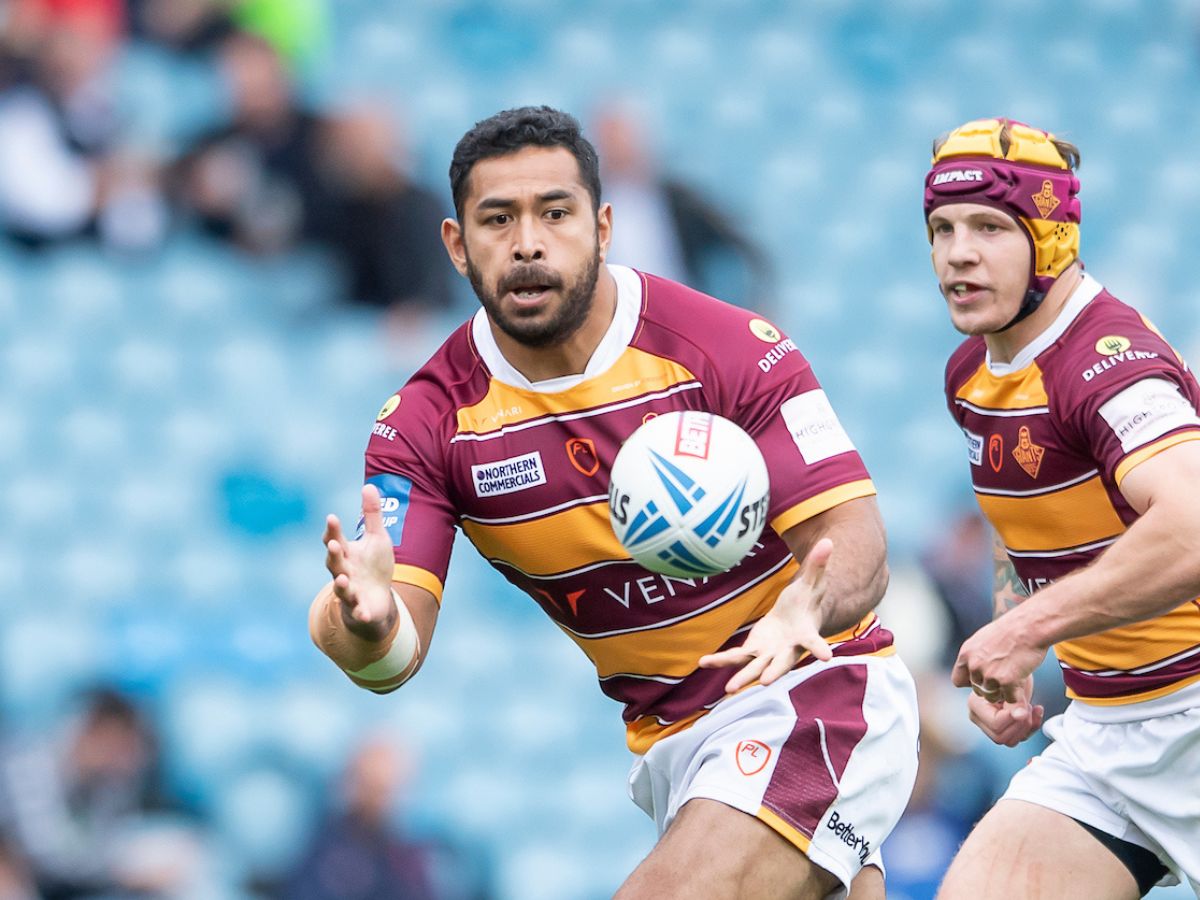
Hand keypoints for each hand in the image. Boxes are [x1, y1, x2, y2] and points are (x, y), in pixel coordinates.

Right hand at [324, 484, 396, 639]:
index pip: (335, 540)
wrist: (378, 600)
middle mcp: (343, 571)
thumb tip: (369, 485)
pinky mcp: (360, 608)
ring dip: (341, 584)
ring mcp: (350, 591)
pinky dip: (360, 613)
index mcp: (346, 554)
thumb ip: (371, 514)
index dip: (332, 530)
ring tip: (342, 578)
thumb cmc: (374, 566)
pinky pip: (358, 611)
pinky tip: (364, 613)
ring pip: (341, 587)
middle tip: (333, 544)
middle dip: (333, 554)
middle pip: (334, 562)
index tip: (332, 518)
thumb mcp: (377, 538)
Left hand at [699, 538, 834, 693]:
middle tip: (767, 682)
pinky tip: (702, 663)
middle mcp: (787, 651)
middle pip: (781, 664)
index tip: (826, 657)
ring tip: (729, 689)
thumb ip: (818, 564)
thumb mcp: (812, 580)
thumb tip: (829, 541)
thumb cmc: (806, 600)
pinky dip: (720, 660)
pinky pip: (735, 657)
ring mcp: (769, 654)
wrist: (796, 618)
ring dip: (742, 677)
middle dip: (774, 672)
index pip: (814, 641)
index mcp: (805, 635)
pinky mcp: (753, 650)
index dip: (819, 648)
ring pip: (754, 667)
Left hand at [951, 614, 1048, 703]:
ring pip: (992, 697)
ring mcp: (990, 675)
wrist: (1029, 626)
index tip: (983, 678)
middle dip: (990, 687)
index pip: (958, 681)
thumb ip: (974, 656)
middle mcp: (975, 665)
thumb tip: (972, 669)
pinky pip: (1010, 699)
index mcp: (966, 654)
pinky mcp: (1008, 682)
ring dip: (1003, 692)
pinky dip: (1017, 694)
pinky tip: (1021, 680)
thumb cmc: (1010, 630)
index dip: (971, 682)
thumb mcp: (982, 639)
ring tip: (1013, 677)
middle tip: (1005, 675)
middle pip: (977, 690)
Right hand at [965, 675, 1043, 746]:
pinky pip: (1018, 739)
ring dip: (1026, 727)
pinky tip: (1036, 711)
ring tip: (1030, 708)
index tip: (1025, 706)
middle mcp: (979, 718)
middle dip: (1020, 725)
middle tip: (1027, 707)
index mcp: (975, 705)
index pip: (995, 723)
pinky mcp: (1003, 728)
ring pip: (1010, 741)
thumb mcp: (1013, 685)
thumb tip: (1020, 715)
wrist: (1012, 666)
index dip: (1014, 718)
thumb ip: (1015, 701)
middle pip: (1001, 737)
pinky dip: (1031, 727)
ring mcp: (989, 725)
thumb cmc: (1010, 671)